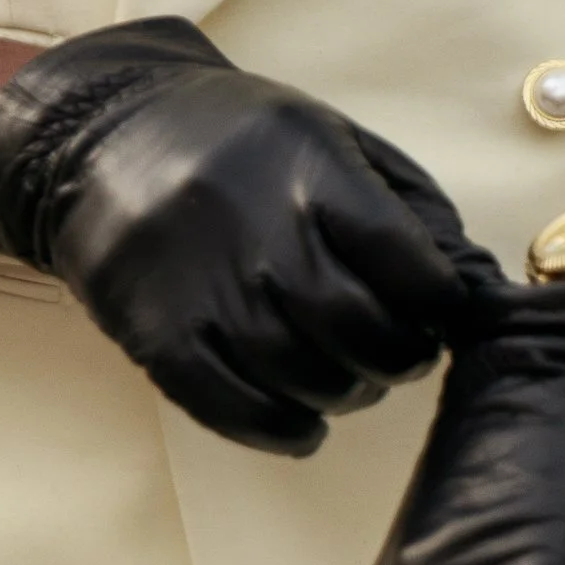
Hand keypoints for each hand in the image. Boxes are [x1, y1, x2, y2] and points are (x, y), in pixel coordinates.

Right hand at [0, 16, 501, 456]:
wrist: (98, 139)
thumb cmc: (234, 143)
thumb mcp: (326, 133)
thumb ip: (400, 199)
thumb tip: (466, 275)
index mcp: (311, 173)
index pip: (407, 263)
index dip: (441, 303)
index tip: (442, 311)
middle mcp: (260, 233)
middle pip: (361, 330)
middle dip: (399, 357)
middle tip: (398, 353)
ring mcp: (205, 290)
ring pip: (305, 378)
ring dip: (345, 395)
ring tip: (348, 379)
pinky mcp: (160, 337)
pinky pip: (235, 409)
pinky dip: (281, 430)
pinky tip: (301, 423)